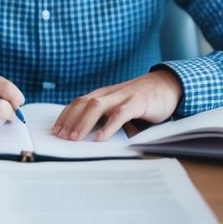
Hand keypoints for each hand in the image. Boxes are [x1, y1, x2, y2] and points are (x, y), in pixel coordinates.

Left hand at [52, 68, 182, 141]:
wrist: (167, 85)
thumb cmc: (142, 100)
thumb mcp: (120, 106)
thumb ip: (106, 116)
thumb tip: (87, 135)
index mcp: (103, 94)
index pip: (78, 102)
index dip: (64, 116)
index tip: (55, 131)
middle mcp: (109, 94)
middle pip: (82, 103)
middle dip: (69, 120)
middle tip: (60, 137)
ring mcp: (123, 96)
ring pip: (96, 107)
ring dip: (82, 123)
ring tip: (74, 138)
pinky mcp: (138, 103)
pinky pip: (120, 114)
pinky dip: (108, 126)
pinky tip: (99, 138)